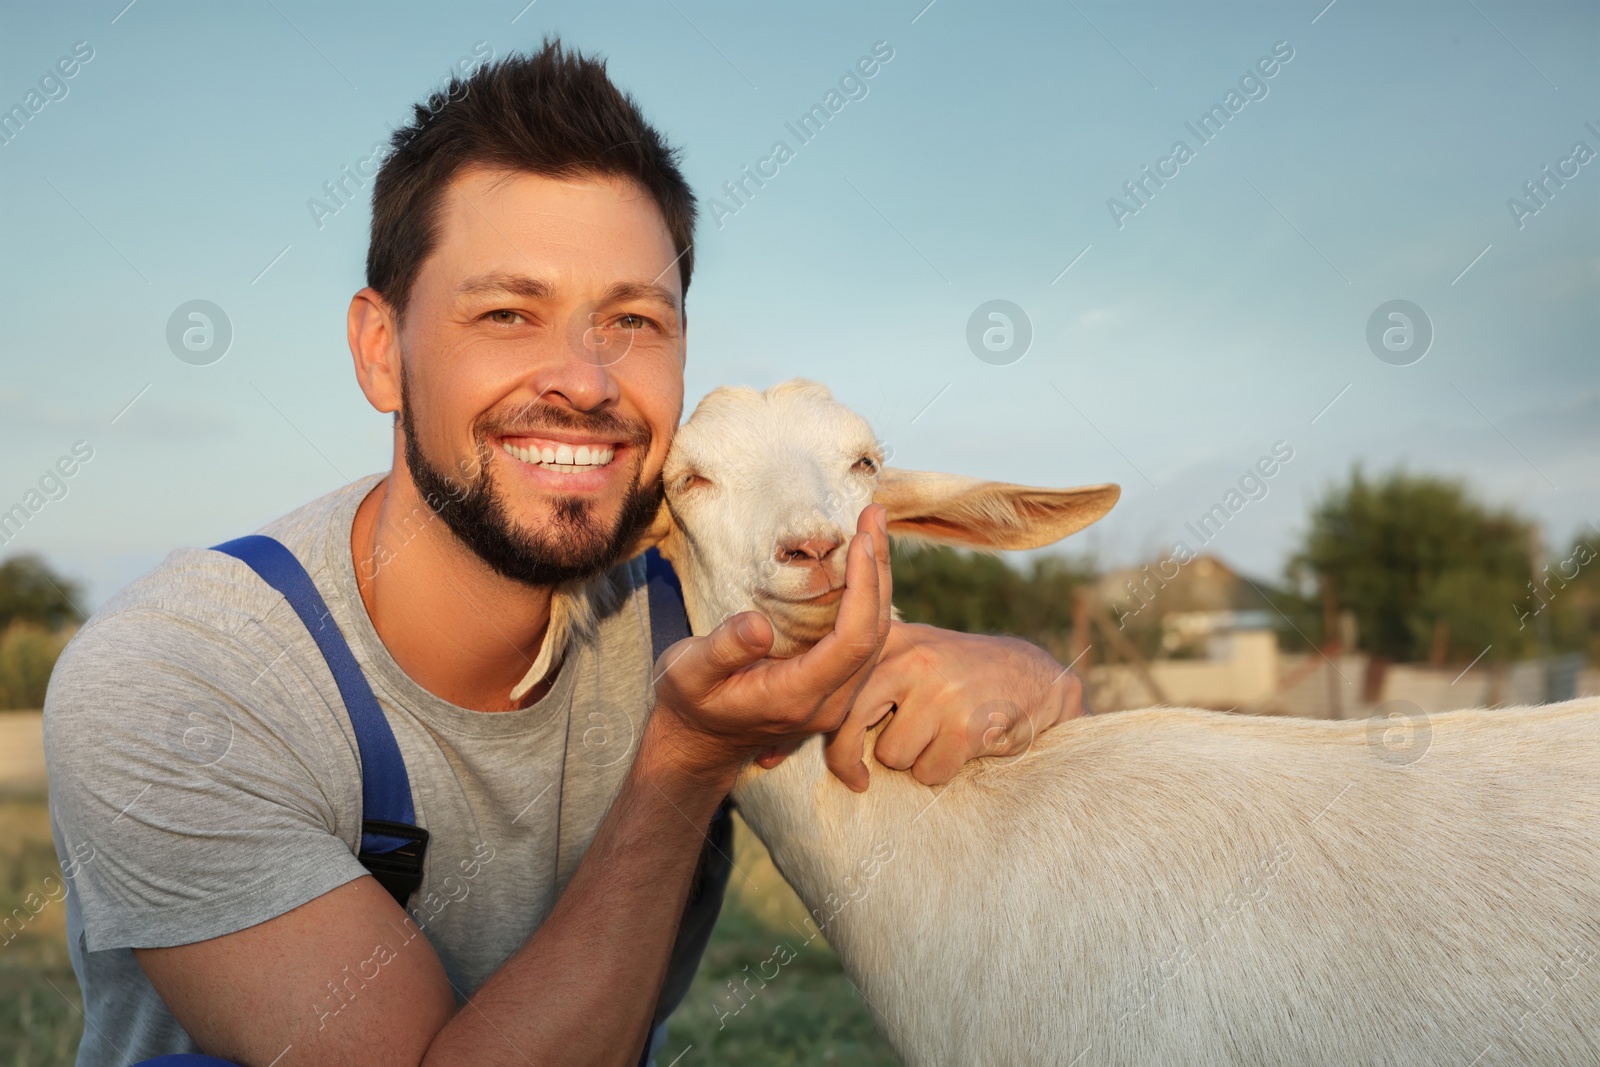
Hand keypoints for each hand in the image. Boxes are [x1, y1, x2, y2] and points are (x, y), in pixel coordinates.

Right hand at [647, 504, 893, 780]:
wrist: (698, 744)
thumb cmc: (689, 702)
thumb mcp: (689, 672)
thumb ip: (722, 650)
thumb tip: (759, 625)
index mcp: (796, 697)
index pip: (852, 640)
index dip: (864, 587)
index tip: (860, 538)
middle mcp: (828, 704)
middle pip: (875, 634)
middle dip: (879, 570)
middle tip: (873, 515)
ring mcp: (836, 701)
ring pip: (878, 638)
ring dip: (879, 581)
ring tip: (872, 529)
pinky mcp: (836, 690)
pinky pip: (865, 642)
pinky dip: (869, 599)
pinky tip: (864, 564)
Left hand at [821, 622, 1082, 790]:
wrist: (1034, 676)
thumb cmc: (957, 675)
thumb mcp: (911, 653)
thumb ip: (864, 677)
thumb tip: (790, 736)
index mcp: (890, 641)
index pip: (835, 694)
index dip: (827, 734)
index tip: (837, 761)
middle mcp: (910, 659)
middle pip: (848, 727)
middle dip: (850, 761)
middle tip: (858, 778)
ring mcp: (939, 690)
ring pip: (892, 756)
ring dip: (912, 760)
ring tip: (938, 737)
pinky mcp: (966, 724)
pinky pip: (929, 772)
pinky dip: (942, 770)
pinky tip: (961, 746)